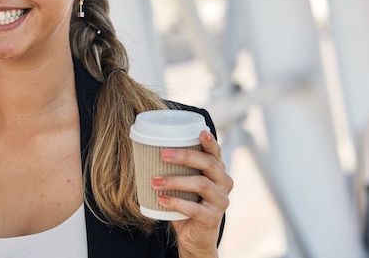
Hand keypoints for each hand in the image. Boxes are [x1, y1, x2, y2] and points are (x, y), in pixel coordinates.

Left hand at [150, 130, 232, 257]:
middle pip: (208, 164)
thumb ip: (176, 168)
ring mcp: (220, 201)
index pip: (216, 152)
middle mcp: (223, 183)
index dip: (210, 142)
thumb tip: (145, 148)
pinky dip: (176, 202)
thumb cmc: (187, 203)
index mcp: (217, 171)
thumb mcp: (184, 183)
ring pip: (201, 184)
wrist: (194, 237)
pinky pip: (194, 208)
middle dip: (185, 156)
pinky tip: (161, 200)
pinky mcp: (212, 218)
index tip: (200, 131)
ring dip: (175, 180)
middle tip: (163, 154)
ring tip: (155, 181)